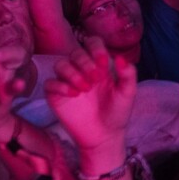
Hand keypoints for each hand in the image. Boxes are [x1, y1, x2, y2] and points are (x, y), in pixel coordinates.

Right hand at [44, 37, 137, 152]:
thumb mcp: (127, 93)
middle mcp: (82, 70)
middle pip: (75, 53)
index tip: (103, 62)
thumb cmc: (117, 112)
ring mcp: (67, 81)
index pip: (93, 43)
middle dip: (85, 62)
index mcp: (99, 65)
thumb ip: (128, 74)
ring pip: (60, 64)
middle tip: (96, 78)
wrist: (104, 136)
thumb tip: (120, 58)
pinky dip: (60, 86)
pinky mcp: (56, 95)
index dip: (96, 48)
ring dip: (72, 73)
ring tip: (85, 88)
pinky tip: (73, 94)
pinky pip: (50, 83)